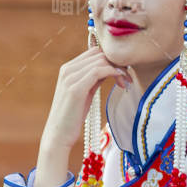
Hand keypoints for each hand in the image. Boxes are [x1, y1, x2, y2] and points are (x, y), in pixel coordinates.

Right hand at [34, 47, 132, 186]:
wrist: (58, 134)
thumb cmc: (73, 116)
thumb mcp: (84, 92)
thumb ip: (93, 78)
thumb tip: (110, 68)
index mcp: (68, 69)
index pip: (94, 52)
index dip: (111, 59)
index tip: (122, 71)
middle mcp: (67, 70)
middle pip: (99, 54)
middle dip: (116, 63)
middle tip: (127, 77)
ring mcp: (70, 78)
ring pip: (100, 61)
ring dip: (118, 69)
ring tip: (125, 82)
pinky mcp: (75, 88)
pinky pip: (99, 71)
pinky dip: (113, 73)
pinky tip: (121, 82)